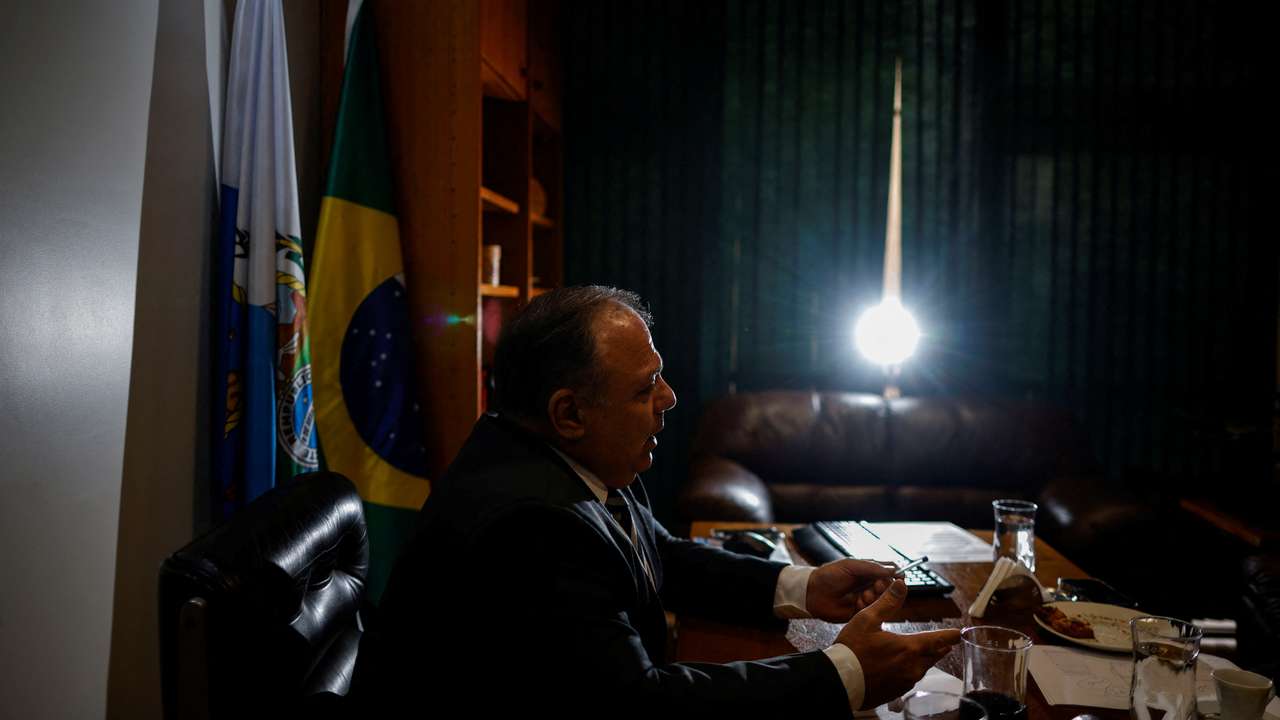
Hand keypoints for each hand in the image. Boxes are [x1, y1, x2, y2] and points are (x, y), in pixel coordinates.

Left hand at [805, 558, 896, 622]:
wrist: (812, 592)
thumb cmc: (829, 574)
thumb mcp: (850, 565)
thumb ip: (871, 567)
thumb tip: (893, 569)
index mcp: (869, 571)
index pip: (891, 571)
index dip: (896, 575)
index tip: (896, 578)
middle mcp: (870, 584)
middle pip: (890, 587)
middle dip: (885, 587)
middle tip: (875, 586)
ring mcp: (867, 598)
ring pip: (883, 600)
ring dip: (876, 598)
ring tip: (863, 595)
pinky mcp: (861, 612)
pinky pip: (873, 612)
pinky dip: (867, 607)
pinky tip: (857, 603)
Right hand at [833, 579, 961, 708]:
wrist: (840, 680)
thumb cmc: (852, 650)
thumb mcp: (867, 619)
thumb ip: (887, 602)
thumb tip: (901, 583)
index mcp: (908, 648)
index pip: (937, 640)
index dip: (949, 636)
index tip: (959, 633)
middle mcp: (912, 667)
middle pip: (933, 656)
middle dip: (939, 648)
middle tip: (945, 644)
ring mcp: (905, 681)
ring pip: (922, 668)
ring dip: (925, 659)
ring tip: (927, 654)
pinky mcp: (897, 691)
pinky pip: (911, 679)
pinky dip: (911, 670)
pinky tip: (904, 667)